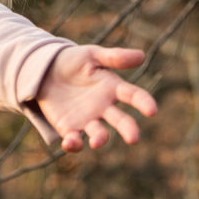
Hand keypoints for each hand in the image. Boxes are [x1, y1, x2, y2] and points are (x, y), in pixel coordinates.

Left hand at [35, 45, 156, 151]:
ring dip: (100, 139)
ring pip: (99, 134)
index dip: (143, 102)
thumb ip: (114, 57)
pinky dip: (73, 144)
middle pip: (120, 121)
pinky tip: (70, 141)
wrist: (46, 70)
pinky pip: (74, 140)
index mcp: (112, 88)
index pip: (133, 95)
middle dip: (128, 129)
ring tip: (96, 141)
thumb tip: (141, 56)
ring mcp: (88, 120)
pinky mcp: (70, 129)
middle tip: (134, 138)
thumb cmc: (74, 61)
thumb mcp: (92, 55)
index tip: (152, 110)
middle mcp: (104, 108)